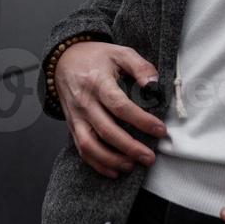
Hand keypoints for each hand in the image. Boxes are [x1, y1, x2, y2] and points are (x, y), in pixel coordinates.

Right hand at [55, 41, 167, 178]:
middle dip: (130, 148)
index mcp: (98, 82)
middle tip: (150, 157)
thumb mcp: (120, 53)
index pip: (120, 106)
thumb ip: (140, 67)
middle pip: (106, 130)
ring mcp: (76, 116)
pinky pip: (81, 149)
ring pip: (89, 145)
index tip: (160, 130)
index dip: (141, 120)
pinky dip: (97, 164)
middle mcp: (85, 102)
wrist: (63, 60)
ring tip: (132, 166)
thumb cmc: (96, 57)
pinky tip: (114, 171)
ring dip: (111, 160)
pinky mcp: (72, 126)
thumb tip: (154, 85)